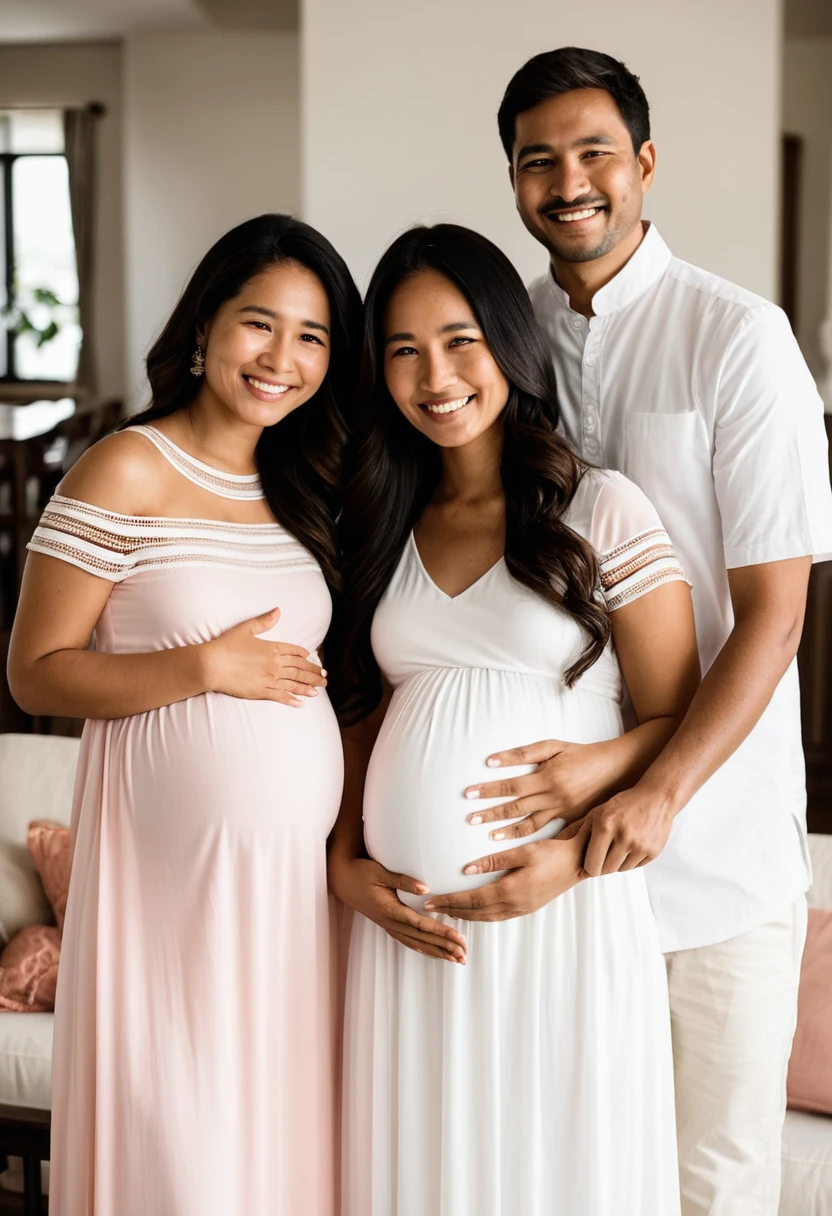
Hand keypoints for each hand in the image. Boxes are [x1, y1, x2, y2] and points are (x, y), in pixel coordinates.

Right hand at [200, 606, 326, 706]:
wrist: (212, 664)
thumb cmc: (226, 645)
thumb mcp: (246, 628)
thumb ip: (264, 621)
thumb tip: (278, 610)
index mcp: (272, 647)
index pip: (295, 651)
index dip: (306, 656)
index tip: (313, 660)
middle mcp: (275, 663)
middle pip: (300, 668)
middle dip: (314, 673)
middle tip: (325, 678)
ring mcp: (269, 678)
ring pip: (295, 683)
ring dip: (309, 687)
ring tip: (319, 690)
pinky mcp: (262, 691)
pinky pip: (282, 696)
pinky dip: (293, 700)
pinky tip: (301, 703)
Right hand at [328, 852, 466, 963]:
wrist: (341, 878)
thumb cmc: (361, 872)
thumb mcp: (380, 872)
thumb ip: (404, 881)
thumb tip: (426, 890)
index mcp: (390, 909)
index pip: (421, 924)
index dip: (441, 932)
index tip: (459, 938)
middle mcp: (389, 921)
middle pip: (422, 938)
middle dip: (444, 947)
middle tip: (464, 955)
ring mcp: (387, 924)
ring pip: (416, 943)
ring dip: (436, 951)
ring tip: (454, 959)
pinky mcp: (387, 923)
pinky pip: (407, 940)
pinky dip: (423, 948)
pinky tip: (434, 953)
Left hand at [422, 825, 589, 922]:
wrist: (578, 863)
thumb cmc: (552, 853)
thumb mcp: (523, 852)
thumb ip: (494, 861)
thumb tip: (467, 869)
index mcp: (511, 890)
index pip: (472, 900)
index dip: (450, 901)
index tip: (431, 901)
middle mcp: (515, 904)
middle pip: (475, 913)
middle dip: (451, 911)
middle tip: (431, 909)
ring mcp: (522, 909)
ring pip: (486, 918)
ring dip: (465, 916)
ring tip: (447, 912)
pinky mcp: (527, 908)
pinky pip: (497, 916)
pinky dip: (481, 916)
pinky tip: (474, 911)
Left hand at [463, 739, 616, 842]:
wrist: (615, 769)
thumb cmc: (580, 754)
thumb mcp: (553, 746)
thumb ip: (523, 753)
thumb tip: (493, 760)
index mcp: (547, 777)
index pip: (510, 785)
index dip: (488, 790)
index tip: (468, 794)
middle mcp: (553, 796)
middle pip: (515, 807)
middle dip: (491, 814)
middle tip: (470, 819)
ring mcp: (562, 811)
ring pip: (530, 824)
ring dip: (507, 831)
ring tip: (489, 836)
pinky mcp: (571, 819)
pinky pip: (547, 831)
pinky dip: (530, 838)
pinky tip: (517, 844)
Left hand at [561, 783, 674, 875]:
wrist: (656, 797)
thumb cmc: (624, 804)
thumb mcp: (598, 812)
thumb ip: (584, 831)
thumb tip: (569, 852)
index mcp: (605, 826)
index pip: (592, 865)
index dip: (589, 866)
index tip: (590, 863)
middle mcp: (623, 837)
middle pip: (606, 870)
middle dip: (603, 864)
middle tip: (605, 854)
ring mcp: (640, 845)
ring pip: (621, 869)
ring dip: (618, 862)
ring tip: (619, 846)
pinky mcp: (653, 851)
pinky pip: (635, 866)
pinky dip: (631, 860)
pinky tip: (632, 844)